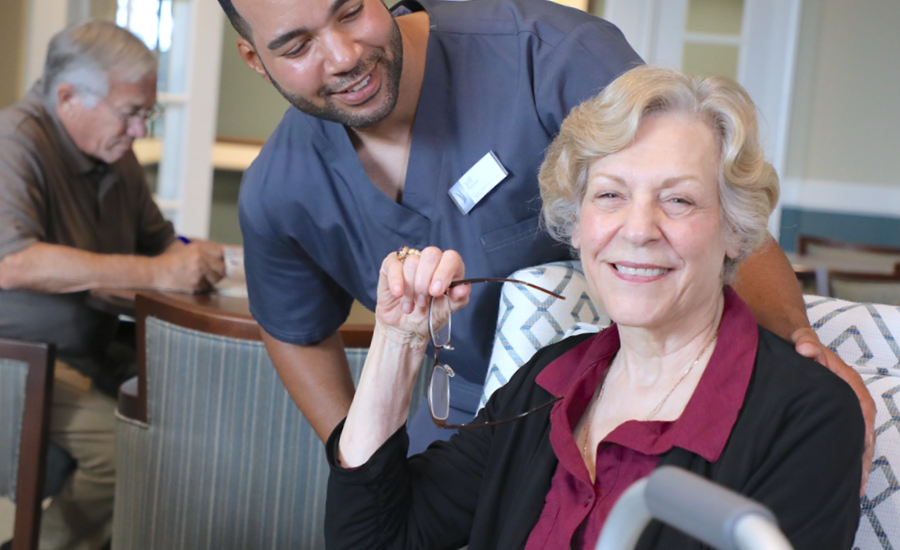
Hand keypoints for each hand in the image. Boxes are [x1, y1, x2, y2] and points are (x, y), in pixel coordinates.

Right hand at [153, 241, 225, 290]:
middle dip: (222, 270)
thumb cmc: (169, 259)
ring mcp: (197, 274)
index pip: (221, 252)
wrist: (155, 272)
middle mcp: (199, 260)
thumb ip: (201, 247)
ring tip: (206, 276)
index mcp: (197, 248)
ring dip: (214, 279)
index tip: (230, 260)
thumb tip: (220, 251)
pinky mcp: (195, 286)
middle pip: (222, 268)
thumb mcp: (183, 245)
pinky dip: (204, 286)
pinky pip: (207, 287)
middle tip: (222, 271)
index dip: (227, 257)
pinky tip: (197, 282)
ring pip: (216, 278)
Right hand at [376, 247, 470, 342]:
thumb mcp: (445, 312)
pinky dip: (396, 282)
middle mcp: (431, 262)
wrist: (405, 328)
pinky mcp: (392, 265)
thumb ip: (457, 299)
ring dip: (411, 289)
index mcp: (449, 269)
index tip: (436, 292)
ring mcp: (411, 261)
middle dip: (425, 282)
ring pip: (412, 263)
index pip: (451, 257)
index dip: (444, 272)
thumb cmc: (428, 317)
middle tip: (422, 302)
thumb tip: (464, 288)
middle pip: (431, 254)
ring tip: (411, 306)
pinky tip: (398, 295)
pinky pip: (394, 265)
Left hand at [792, 327, 875, 495]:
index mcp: (846, 379)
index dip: (863, 429)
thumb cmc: (797, 342)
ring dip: (856, 461)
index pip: (862, 406)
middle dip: (863, 456)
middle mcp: (849, 395)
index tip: (862, 450)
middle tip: (859, 483)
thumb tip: (807, 348)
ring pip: (855, 437)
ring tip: (855, 489)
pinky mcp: (829, 415)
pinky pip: (842, 437)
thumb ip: (804, 341)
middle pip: (863, 428)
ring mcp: (841, 407)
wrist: (790, 342)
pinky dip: (844, 457)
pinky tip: (840, 476)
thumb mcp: (800, 339)